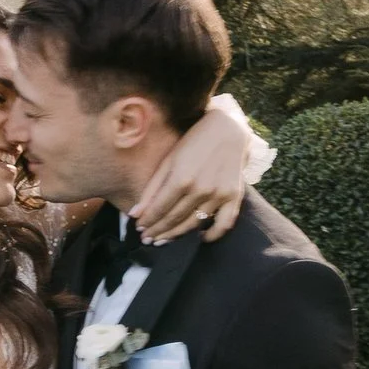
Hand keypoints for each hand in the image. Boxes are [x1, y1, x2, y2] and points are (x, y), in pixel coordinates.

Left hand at [130, 91, 264, 244]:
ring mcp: (219, 194)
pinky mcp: (234, 196)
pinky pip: (224, 223)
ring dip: (176, 235)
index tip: (140, 229)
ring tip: (163, 240)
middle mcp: (200, 189)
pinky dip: (213, 234)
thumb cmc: (193, 142)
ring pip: (194, 224)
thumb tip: (135, 214)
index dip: (148, 222)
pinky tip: (200, 238)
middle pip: (174, 219)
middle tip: (147, 238)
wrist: (227, 129)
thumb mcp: (168, 160)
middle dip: (158, 230)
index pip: (159, 209)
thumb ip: (152, 188)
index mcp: (181, 178)